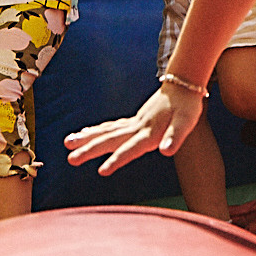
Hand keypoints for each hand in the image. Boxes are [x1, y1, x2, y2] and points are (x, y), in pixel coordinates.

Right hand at [65, 83, 204, 174]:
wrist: (184, 84)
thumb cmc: (187, 106)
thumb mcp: (186, 123)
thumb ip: (175, 137)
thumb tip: (166, 151)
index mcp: (148, 132)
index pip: (130, 148)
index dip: (117, 160)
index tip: (101, 171)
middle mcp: (137, 127)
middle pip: (109, 139)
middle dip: (89, 150)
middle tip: (70, 159)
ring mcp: (134, 122)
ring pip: (106, 131)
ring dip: (87, 137)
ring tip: (68, 142)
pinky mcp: (134, 120)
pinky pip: (111, 126)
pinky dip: (96, 130)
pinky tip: (86, 132)